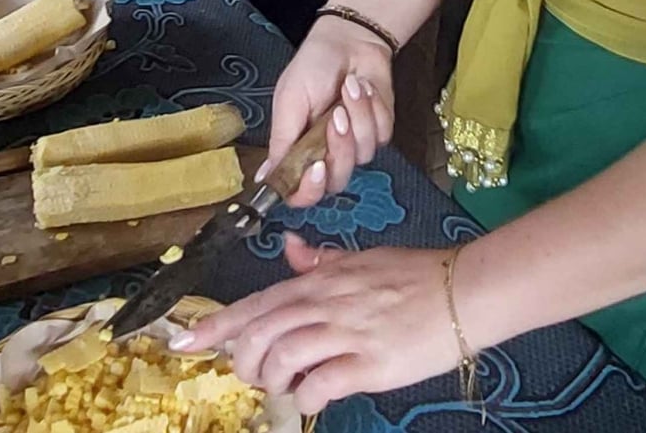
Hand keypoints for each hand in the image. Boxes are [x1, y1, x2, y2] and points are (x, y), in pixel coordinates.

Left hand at [179, 236, 459, 413]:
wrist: (464, 290)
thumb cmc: (416, 275)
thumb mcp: (362, 258)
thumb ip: (321, 260)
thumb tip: (289, 248)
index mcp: (320, 280)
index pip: (257, 303)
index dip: (216, 324)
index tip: (181, 340)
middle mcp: (325, 303)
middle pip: (260, 333)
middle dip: (244, 361)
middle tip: (255, 376)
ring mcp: (346, 333)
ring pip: (283, 357)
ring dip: (274, 381)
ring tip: (285, 387)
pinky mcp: (370, 363)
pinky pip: (320, 383)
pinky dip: (306, 396)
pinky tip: (313, 397)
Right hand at [266, 17, 393, 204]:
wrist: (349, 40)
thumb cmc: (313, 66)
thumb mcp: (289, 101)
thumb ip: (281, 143)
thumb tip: (265, 178)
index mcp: (299, 150)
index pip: (301, 192)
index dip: (309, 190)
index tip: (316, 168)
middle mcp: (327, 153)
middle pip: (337, 180)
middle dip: (340, 148)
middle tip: (336, 115)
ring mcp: (355, 143)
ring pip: (362, 156)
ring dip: (358, 117)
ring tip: (350, 87)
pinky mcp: (380, 130)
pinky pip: (382, 135)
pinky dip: (373, 108)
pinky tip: (364, 88)